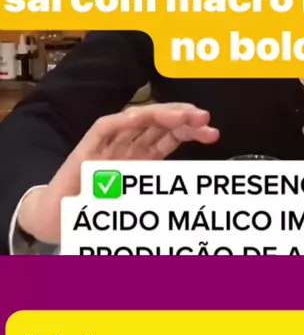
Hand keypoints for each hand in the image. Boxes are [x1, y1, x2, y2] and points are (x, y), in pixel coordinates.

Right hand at [17, 103, 218, 245]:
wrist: (59, 220)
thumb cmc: (101, 212)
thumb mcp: (143, 202)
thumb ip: (163, 193)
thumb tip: (201, 195)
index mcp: (142, 157)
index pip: (171, 136)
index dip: (192, 131)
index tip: (213, 133)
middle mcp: (128, 146)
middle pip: (159, 124)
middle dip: (184, 118)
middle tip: (206, 119)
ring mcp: (108, 145)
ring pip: (137, 120)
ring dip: (162, 114)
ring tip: (185, 115)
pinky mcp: (86, 149)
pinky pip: (104, 129)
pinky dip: (121, 122)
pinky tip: (140, 119)